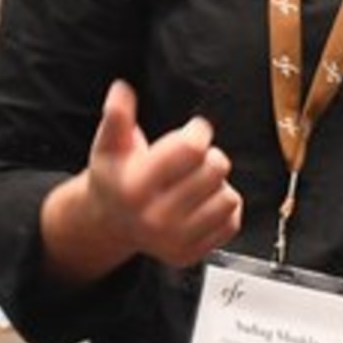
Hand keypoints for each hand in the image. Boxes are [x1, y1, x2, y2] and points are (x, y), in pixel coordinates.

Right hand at [40, 80, 243, 283]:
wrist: (111, 223)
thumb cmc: (115, 176)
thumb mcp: (110, 144)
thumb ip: (117, 116)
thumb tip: (121, 89)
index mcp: (136, 188)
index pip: (192, 149)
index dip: (198, 131)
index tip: (194, 131)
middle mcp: (155, 219)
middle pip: (215, 169)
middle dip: (209, 155)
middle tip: (192, 159)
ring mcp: (175, 241)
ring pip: (229, 197)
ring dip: (217, 184)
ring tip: (195, 183)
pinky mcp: (191, 254)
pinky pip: (232, 221)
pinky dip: (223, 208)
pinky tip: (201, 203)